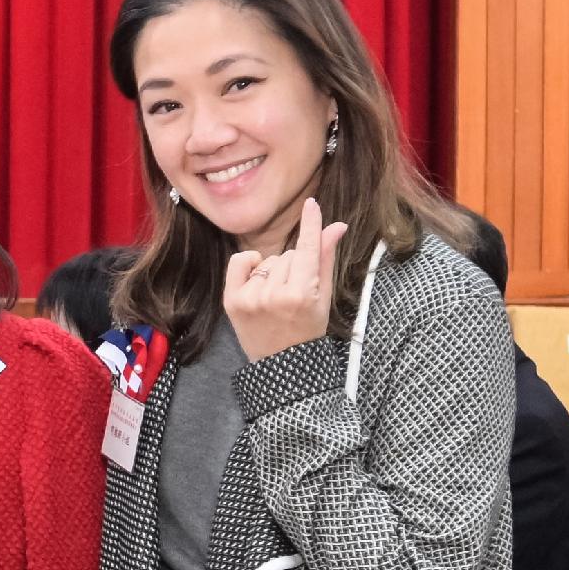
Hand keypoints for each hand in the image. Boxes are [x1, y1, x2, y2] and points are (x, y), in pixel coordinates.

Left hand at [221, 205, 344, 362]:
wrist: (280, 365)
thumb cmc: (308, 329)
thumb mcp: (323, 297)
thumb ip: (326, 258)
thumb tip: (337, 225)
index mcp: (301, 295)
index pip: (307, 250)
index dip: (311, 225)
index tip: (312, 204)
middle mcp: (274, 295)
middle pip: (290, 255)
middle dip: (296, 267)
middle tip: (296, 294)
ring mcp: (250, 298)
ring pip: (269, 260)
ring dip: (275, 271)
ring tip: (278, 297)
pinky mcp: (232, 301)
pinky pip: (240, 261)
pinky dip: (249, 264)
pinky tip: (257, 280)